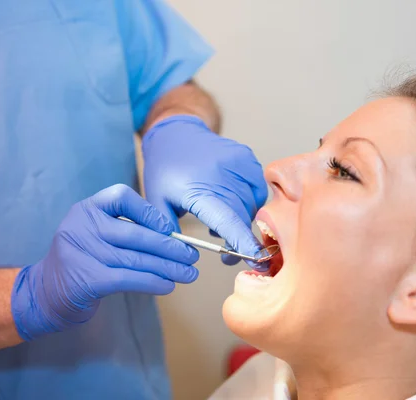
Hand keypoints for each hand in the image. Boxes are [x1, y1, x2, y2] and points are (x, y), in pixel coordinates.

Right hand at [11, 184, 199, 340]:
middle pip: (135, 234)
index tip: (169, 229)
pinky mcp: (87, 278)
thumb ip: (125, 228)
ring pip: (136, 259)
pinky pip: (129, 279)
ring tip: (189, 274)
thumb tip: (173, 237)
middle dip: (169, 247)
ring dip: (168, 268)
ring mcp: (82, 252)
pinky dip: (153, 282)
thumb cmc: (83, 259)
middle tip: (192, 256)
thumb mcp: (96, 234)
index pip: (120, 197)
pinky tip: (168, 285)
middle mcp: (81, 225)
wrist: (46, 291)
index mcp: (86, 208)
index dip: (149, 212)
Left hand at [142, 115, 267, 265]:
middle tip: (227, 255)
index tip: (254, 257)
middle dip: (237, 241)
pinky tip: (230, 200)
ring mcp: (238, 164)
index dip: (241, 240)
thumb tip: (184, 256)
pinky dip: (249, 201)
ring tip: (219, 217)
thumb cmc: (165, 171)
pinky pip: (258, 191)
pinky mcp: (247, 158)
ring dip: (240, 219)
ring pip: (252, 206)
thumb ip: (169, 231)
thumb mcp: (157, 202)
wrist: (176, 134)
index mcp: (198, 189)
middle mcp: (222, 175)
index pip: (226, 219)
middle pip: (241, 217)